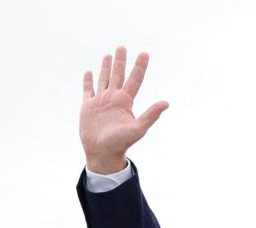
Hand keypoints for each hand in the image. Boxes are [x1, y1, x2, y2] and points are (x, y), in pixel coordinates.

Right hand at [80, 46, 168, 173]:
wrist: (103, 152)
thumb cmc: (122, 143)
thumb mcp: (138, 128)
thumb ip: (151, 115)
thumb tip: (167, 102)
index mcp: (126, 101)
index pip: (135, 79)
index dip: (139, 67)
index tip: (144, 54)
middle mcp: (114, 98)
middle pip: (118, 75)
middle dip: (120, 61)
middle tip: (122, 46)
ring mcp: (101, 101)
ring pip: (104, 79)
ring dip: (105, 67)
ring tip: (108, 55)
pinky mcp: (88, 106)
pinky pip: (88, 90)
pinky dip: (88, 81)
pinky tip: (89, 72)